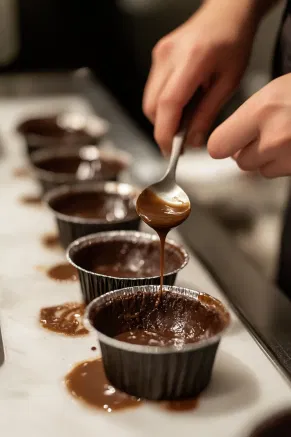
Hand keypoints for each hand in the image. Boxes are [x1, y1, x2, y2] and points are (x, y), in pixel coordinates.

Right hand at [143, 1, 257, 153]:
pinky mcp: (157, 58)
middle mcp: (169, 56)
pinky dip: (163, 106)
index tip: (171, 152)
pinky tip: (181, 106)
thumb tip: (192, 142)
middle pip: (152, 106)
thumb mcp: (229, 83)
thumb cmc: (233, 42)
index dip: (166, 133)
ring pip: (148, 101)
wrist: (225, 13)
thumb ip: (208, 114)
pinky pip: (152, 90)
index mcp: (192, 59)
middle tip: (181, 143)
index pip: (168, 104)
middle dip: (163, 130)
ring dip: (162, 118)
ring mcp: (159, 55)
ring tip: (184, 122)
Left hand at [208, 74, 290, 177]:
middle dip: (249, 151)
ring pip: (261, 170)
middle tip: (265, 134)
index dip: (222, 143)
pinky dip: (284, 163)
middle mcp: (274, 136)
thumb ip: (251, 114)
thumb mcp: (278, 89)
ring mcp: (288, 156)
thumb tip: (231, 137)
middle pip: (241, 161)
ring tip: (285, 136)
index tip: (225, 140)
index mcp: (263, 109)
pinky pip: (279, 173)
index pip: (217, 145)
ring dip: (268, 158)